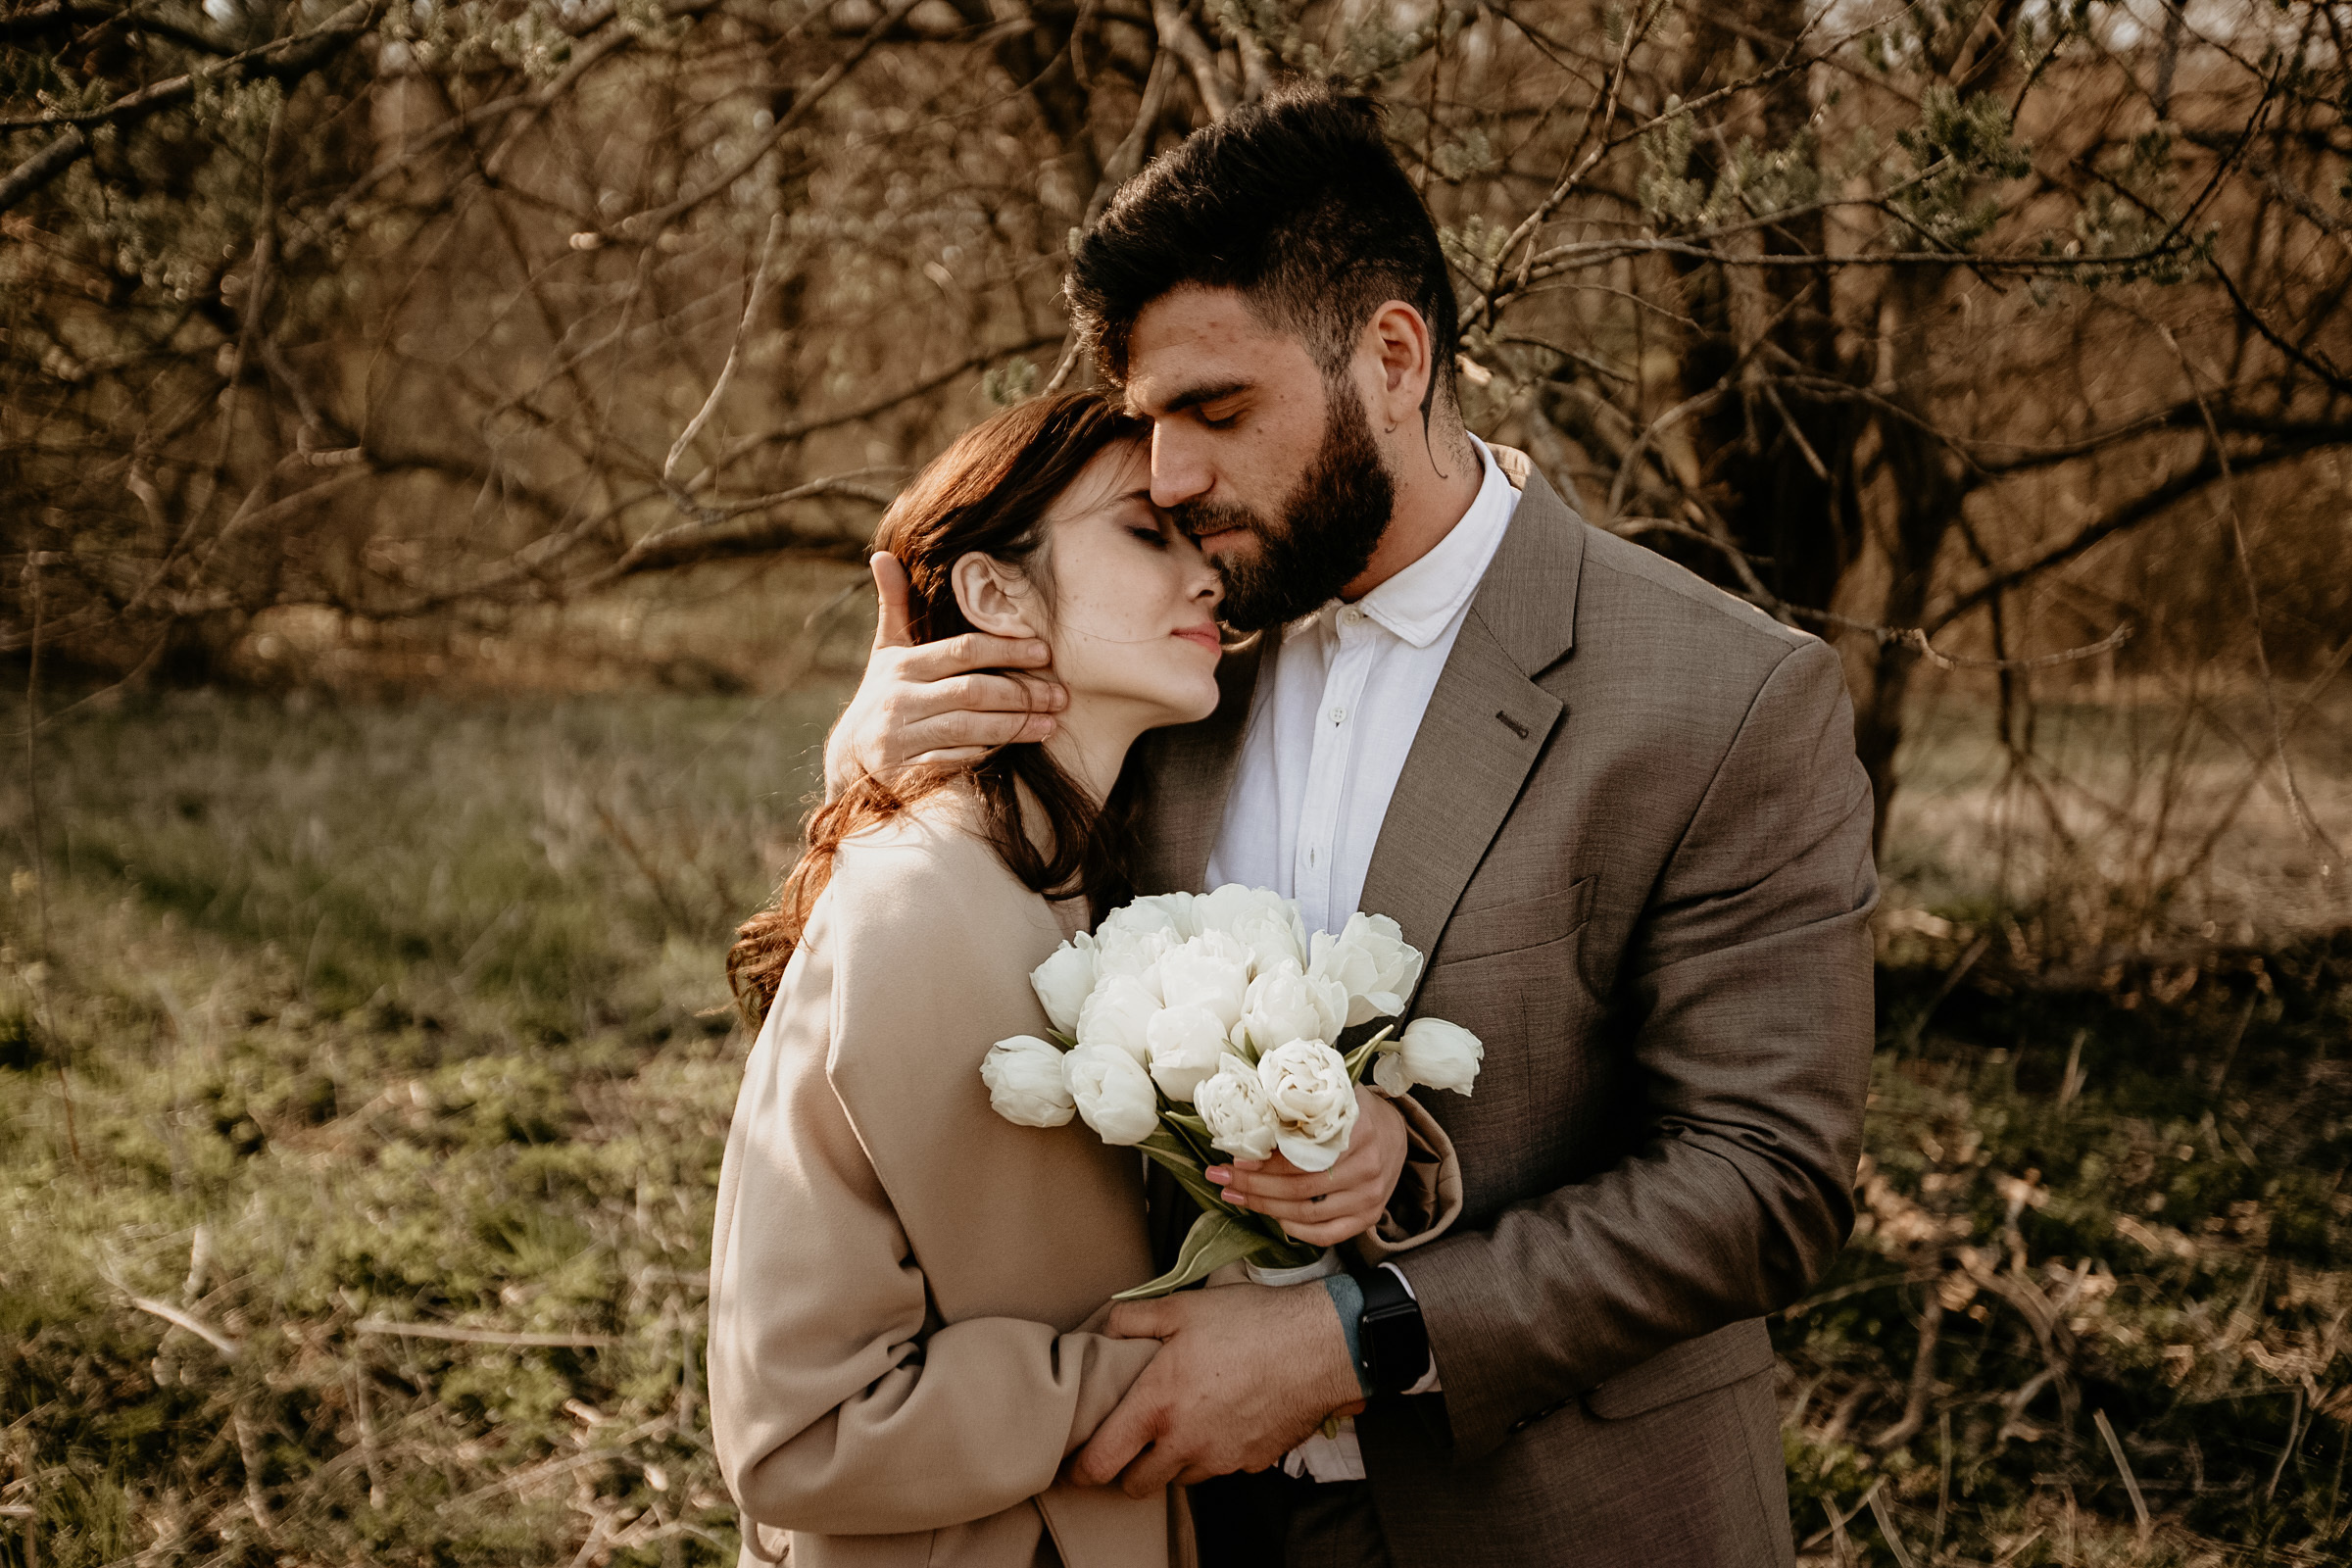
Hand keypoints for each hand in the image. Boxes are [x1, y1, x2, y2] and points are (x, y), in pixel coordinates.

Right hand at [821, 553, 1067, 797]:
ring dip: (1015, 727)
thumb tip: (883, 555)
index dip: (1006, 650)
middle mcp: (899, 701)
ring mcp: (901, 739)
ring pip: (968, 730)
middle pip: (971, 692)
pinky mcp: (905, 772)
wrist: (850, 755)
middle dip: (1021, 693)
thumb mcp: (886, 650)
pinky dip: (987, 756)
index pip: (962, 651)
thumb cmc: (884, 693)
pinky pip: (955, 763)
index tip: (1044, 652)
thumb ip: (895, 605)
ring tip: (1051, 724)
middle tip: (1060, 695)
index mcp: (902, 666)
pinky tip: (1018, 750)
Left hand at [1071, 1283, 1364, 1494]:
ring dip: (1171, 1461)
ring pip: (1180, 1478)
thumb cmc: (1251, 1322)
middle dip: (1125, 1471)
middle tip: (1125, 1446)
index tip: (1073, 1463)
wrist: (1320, 1345)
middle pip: (1137, 1485)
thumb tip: (1106, 1328)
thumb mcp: (1182, 1306)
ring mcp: (1221, 1458)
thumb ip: (1133, 1319)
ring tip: (1178, 1424)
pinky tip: (1221, 1418)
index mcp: (1157, 1407)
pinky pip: (1220, 1467)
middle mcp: (1185, 1443)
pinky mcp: (1252, 1461)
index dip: (1080, 1469)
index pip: (1101, 1463)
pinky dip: (1212, 1452)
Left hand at [1207, 1086, 1405, 1246]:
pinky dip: (1295, 1229)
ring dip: (1266, 1208)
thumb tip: (1251, 1119)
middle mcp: (1367, 1167)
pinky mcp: (1369, 1217)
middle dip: (1255, 1187)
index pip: (1304, 1156)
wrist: (1394, 1132)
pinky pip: (1327, 1234)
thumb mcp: (1331, 1097)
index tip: (1237, 1161)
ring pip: (1308, 1213)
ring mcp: (1370, 1197)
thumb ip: (1299, 1107)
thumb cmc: (1353, 1112)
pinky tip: (1273, 1217)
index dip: (1266, 1163)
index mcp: (1358, 1130)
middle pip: (1301, 1188)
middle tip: (1223, 1179)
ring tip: (1236, 1196)